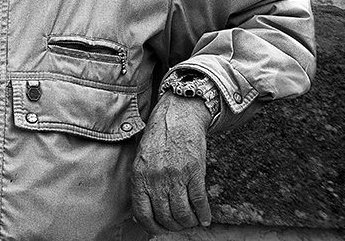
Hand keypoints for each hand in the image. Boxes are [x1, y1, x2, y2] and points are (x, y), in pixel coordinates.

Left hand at [131, 94, 212, 233]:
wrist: (178, 115)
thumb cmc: (158, 137)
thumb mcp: (141, 159)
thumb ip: (142, 182)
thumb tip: (143, 210)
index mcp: (140, 176)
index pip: (142, 214)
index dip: (152, 227)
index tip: (160, 228)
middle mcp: (156, 179)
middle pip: (165, 217)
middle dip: (173, 226)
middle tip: (178, 224)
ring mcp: (175, 176)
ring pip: (182, 214)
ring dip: (188, 222)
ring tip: (191, 220)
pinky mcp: (194, 172)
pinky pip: (199, 202)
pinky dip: (203, 215)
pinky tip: (204, 218)